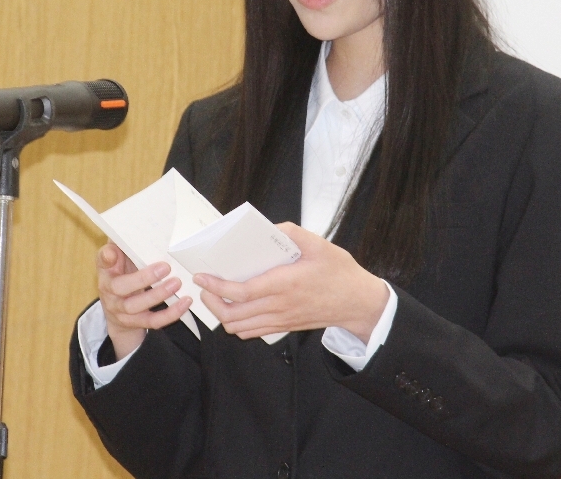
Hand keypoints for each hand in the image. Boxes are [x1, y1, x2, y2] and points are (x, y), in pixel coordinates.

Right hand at [96, 242, 192, 359]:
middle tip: (166, 267)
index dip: (106, 258)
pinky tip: (185, 302)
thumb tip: (132, 230)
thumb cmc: (123, 276)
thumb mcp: (121, 260)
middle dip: (143, 278)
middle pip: (120, 287)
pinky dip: (170, 313)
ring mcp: (120, 311)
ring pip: (136, 306)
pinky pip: (153, 321)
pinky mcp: (135, 323)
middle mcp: (109, 292)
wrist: (117, 311)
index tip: (113, 252)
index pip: (102, 262)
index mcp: (106, 272)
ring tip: (177, 283)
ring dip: (158, 294)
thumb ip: (124, 247)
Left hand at [193, 222, 388, 342]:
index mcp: (285, 284)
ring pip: (239, 327)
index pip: (241, 292)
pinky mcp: (284, 327)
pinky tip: (235, 308)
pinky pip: (252, 333)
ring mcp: (281, 320)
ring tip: (216, 296)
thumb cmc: (340, 273)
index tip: (202, 276)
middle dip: (211, 301)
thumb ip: (293, 233)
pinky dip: (237, 323)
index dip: (216, 286)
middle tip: (204, 286)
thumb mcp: (320, 244)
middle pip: (232, 314)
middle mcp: (279, 306)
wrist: (358, 303)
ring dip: (221, 313)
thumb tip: (269, 227)